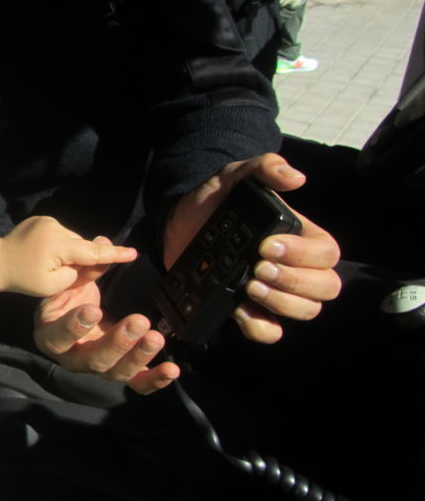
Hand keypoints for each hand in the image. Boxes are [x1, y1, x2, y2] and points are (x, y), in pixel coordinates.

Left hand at [0, 215, 136, 297]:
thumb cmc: (24, 279)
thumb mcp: (54, 285)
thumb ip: (79, 273)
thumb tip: (96, 261)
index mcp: (58, 245)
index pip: (92, 251)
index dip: (114, 254)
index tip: (133, 253)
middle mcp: (55, 227)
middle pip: (81, 246)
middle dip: (81, 259)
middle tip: (65, 274)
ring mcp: (47, 220)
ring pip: (72, 240)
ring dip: (70, 252)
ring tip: (49, 265)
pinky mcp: (41, 219)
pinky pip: (61, 235)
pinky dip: (60, 245)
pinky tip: (44, 255)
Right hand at [33, 275, 179, 394]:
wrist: (76, 315)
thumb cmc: (69, 297)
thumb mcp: (71, 281)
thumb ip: (85, 268)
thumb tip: (104, 242)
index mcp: (51, 336)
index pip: (58, 338)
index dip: (74, 327)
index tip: (94, 310)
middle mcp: (72, 358)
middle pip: (92, 360)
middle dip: (117, 342)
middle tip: (139, 321)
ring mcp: (97, 368)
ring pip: (116, 372)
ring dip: (138, 356)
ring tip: (156, 337)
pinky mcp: (119, 372)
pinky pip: (136, 383)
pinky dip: (154, 379)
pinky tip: (172, 370)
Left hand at [164, 153, 341, 343]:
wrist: (174, 228)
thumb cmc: (211, 202)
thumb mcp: (232, 177)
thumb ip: (262, 169)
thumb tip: (296, 177)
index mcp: (300, 236)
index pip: (327, 253)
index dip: (303, 255)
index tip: (266, 245)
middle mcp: (295, 267)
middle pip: (326, 287)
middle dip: (295, 282)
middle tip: (257, 269)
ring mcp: (274, 291)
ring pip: (306, 310)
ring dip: (281, 304)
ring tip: (248, 286)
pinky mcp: (250, 310)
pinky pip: (272, 331)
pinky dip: (260, 326)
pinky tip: (239, 310)